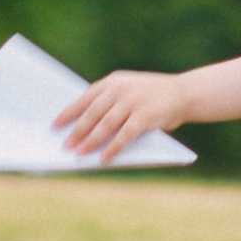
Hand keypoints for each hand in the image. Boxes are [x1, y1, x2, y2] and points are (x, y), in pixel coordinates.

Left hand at [61, 69, 186, 159]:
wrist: (186, 93)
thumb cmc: (153, 96)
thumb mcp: (129, 91)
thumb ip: (110, 102)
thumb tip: (84, 127)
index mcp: (114, 81)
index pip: (85, 98)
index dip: (69, 113)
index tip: (54, 126)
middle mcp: (121, 89)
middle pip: (92, 113)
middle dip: (77, 131)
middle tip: (65, 146)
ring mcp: (133, 102)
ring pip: (105, 125)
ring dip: (90, 141)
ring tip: (79, 154)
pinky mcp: (145, 116)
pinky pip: (124, 136)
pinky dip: (112, 149)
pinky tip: (104, 159)